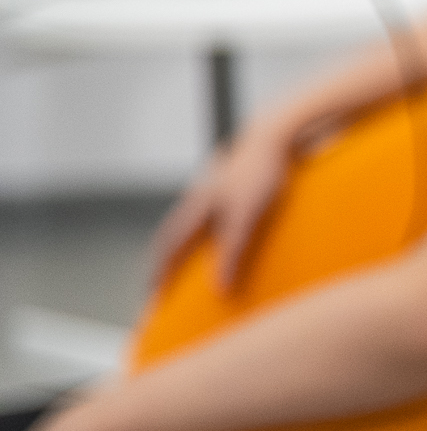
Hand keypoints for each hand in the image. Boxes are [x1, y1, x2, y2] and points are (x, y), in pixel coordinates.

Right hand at [151, 118, 297, 290]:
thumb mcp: (247, 217)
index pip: (168, 248)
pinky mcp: (224, 187)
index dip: (159, 272)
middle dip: (161, 262)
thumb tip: (219, 289)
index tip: (150, 294)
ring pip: (183, 224)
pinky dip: (195, 233)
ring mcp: (208, 192)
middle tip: (153, 284)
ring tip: (173, 264)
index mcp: (195, 209)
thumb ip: (232, 251)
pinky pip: (201, 216)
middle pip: (169, 236)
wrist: (272, 136)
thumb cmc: (260, 174)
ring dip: (175, 247)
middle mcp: (196, 200)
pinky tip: (206, 235)